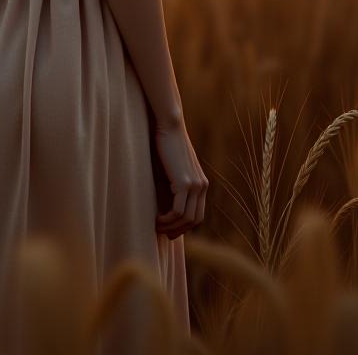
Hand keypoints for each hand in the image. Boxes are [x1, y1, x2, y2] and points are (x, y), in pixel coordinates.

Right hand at [153, 121, 208, 238]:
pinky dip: (167, 219)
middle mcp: (202, 186)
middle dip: (178, 230)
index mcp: (201, 183)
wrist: (169, 126)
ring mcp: (195, 185)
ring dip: (170, 227)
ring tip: (156, 225)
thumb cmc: (165, 145)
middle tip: (162, 232)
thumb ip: (174, 186)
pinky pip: (178, 211)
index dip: (184, 226)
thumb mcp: (172, 170)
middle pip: (194, 220)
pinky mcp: (185, 183)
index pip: (198, 215)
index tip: (169, 229)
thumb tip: (165, 207)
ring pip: (186, 219)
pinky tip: (156, 218)